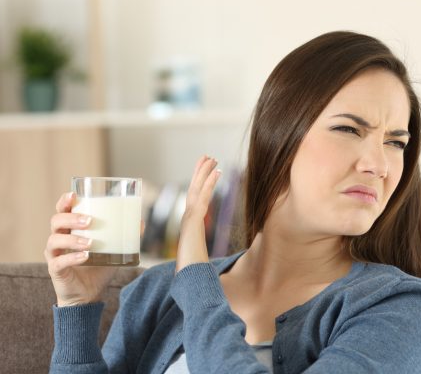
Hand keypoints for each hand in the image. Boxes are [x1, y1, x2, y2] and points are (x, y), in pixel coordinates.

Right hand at [44, 192, 117, 306]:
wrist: (89, 294)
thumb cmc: (99, 267)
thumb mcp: (114, 249)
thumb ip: (126, 236)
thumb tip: (141, 222)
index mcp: (70, 229)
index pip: (62, 210)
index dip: (64, 201)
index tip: (73, 195)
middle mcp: (59, 238)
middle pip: (56, 221)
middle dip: (72, 218)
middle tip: (90, 221)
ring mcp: (55, 254)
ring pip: (54, 240)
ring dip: (73, 239)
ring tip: (90, 243)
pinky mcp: (55, 270)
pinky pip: (58, 262)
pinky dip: (72, 258)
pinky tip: (85, 257)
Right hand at [175, 156, 221, 272]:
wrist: (187, 279)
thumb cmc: (193, 272)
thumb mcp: (200, 259)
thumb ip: (201, 254)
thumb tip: (205, 261)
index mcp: (190, 226)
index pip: (195, 199)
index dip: (200, 184)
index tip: (206, 172)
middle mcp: (188, 219)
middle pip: (194, 189)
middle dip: (200, 172)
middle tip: (207, 157)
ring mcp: (189, 218)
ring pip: (197, 189)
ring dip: (204, 172)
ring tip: (211, 158)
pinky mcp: (193, 219)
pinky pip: (203, 196)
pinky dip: (210, 182)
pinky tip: (218, 171)